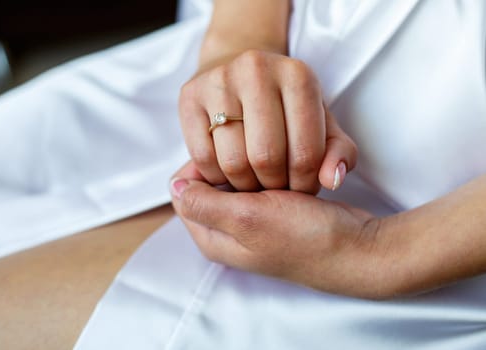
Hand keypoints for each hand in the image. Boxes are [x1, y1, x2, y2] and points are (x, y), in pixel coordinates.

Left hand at [170, 161, 389, 298]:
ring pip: (236, 181)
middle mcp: (228, 231)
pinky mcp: (275, 212)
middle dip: (225, 163)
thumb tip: (172, 187)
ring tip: (266, 152)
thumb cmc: (303, 237)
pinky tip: (280, 161)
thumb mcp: (247, 220)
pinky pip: (259, 183)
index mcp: (212, 237)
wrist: (356, 248)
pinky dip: (267, 169)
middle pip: (209, 186)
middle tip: (246, 146)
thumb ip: (205, 204)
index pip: (185, 193)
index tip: (221, 147)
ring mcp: (252, 222)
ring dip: (248, 164)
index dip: (199, 166)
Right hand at [179, 50, 356, 193]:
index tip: (299, 189)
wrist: (241, 71)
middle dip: (273, 187)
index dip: (304, 185)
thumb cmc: (286, 106)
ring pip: (232, 161)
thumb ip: (338, 153)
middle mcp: (257, 70)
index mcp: (299, 76)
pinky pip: (202, 156)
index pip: (306, 153)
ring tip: (253, 182)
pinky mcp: (189, 95)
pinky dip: (216, 177)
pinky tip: (228, 173)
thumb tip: (332, 180)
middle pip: (266, 158)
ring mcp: (219, 80)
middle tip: (274, 188)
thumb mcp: (321, 124)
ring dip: (244, 185)